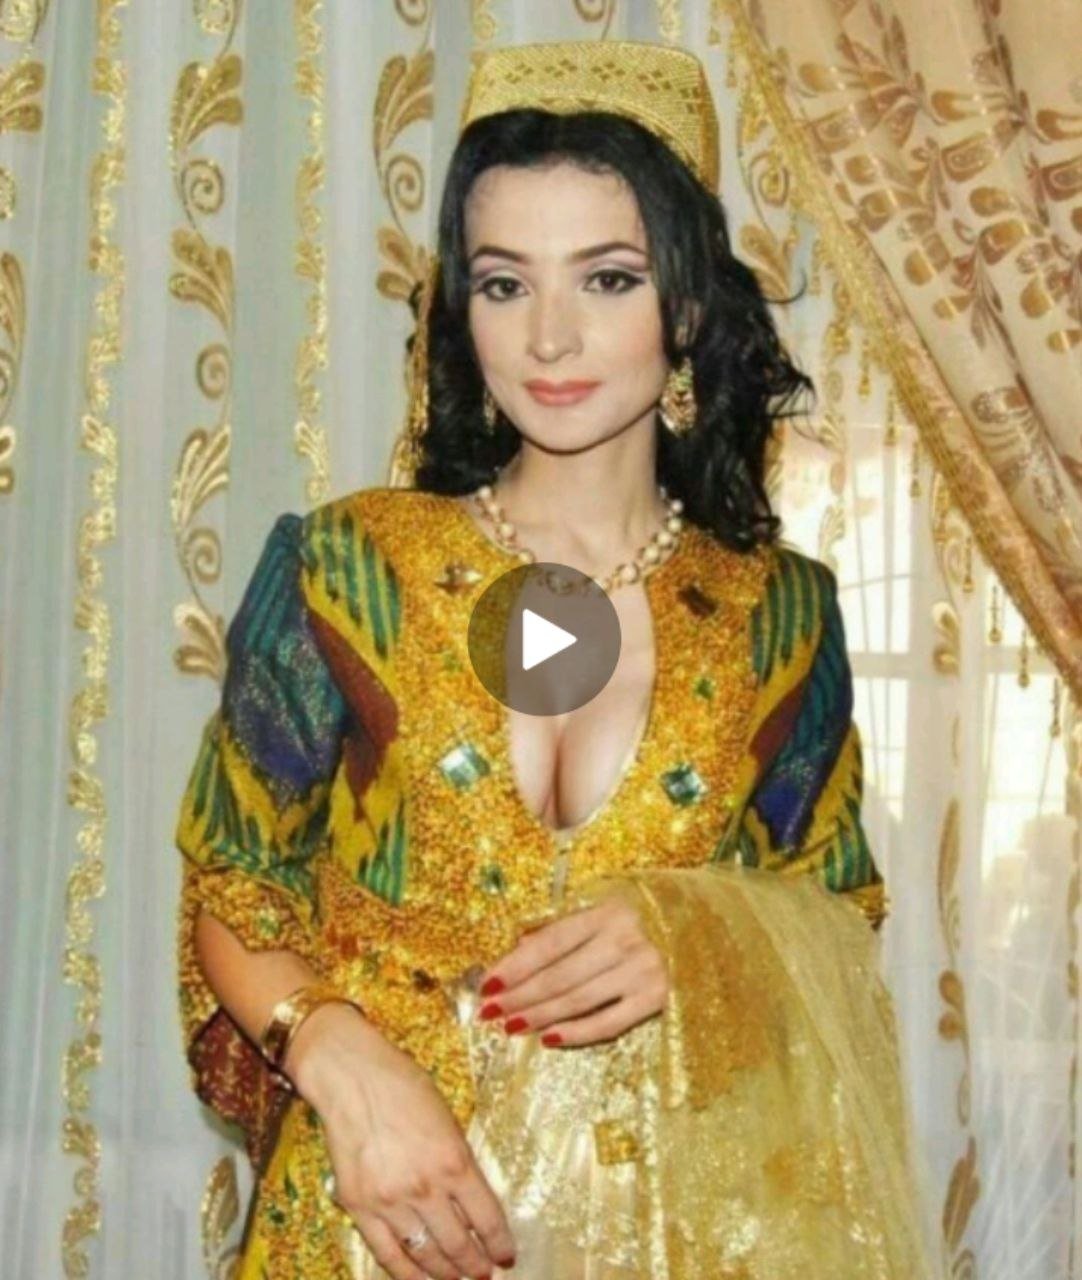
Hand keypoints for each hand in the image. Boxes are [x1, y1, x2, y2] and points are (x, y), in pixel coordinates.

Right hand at [287, 1004, 516, 1279]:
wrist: (352, 1076)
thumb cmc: (404, 1086)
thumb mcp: (448, 1120)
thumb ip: (459, 1163)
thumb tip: (471, 1203)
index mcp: (455, 1161)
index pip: (487, 1218)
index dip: (499, 1244)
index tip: (506, 1256)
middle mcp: (426, 1188)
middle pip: (458, 1244)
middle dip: (476, 1265)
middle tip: (484, 1274)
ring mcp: (390, 1201)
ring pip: (426, 1254)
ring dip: (446, 1273)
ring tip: (458, 1278)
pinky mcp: (359, 1207)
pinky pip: (387, 1254)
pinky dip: (407, 1274)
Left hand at [475, 896, 669, 1047]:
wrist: (704, 929)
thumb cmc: (643, 916)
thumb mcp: (605, 908)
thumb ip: (564, 927)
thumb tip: (518, 949)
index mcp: (606, 912)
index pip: (550, 943)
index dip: (515, 965)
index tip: (487, 983)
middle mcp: (624, 940)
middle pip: (560, 976)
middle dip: (519, 996)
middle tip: (490, 1012)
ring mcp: (643, 971)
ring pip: (578, 1000)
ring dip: (540, 1016)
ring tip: (511, 1027)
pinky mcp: (657, 1000)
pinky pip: (609, 1023)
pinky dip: (577, 1033)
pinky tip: (550, 1038)